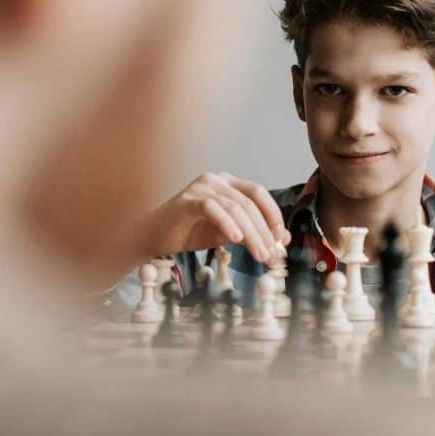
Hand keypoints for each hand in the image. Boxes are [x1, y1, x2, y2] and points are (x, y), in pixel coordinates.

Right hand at [136, 173, 290, 263]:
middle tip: (272, 255)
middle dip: (264, 232)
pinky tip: (235, 240)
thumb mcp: (227, 234)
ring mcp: (201, 187)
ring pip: (235, 208)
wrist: (153, 238)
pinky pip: (212, 209)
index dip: (273, 216)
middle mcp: (216, 180)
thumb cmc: (189, 233)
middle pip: (249, 204)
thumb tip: (281, 241)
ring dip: (251, 234)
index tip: (281, 239)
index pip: (258, 194)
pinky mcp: (187, 200)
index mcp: (228, 183)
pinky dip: (227, 224)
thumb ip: (250, 233)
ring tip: (259, 255)